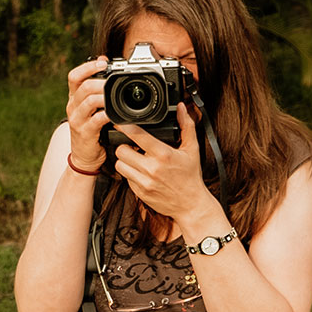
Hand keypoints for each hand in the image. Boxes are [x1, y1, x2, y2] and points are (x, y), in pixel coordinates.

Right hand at [63, 56, 110, 171]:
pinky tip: (116, 113)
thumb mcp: (91, 108)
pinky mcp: (85, 132)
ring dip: (104, 96)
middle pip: (83, 86)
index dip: (87, 67)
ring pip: (89, 101)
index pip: (74, 77)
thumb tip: (107, 65)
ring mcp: (77, 120)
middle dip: (101, 82)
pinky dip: (108, 114)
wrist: (84, 157)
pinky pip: (96, 120)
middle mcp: (72, 107)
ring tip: (115, 95)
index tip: (103, 62)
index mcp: (74, 98)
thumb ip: (97, 90)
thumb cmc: (92, 130)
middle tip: (115, 81)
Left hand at [110, 104, 217, 225]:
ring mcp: (143, 182)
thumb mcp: (192, 148)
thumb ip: (186, 125)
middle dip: (125, 146)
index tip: (119, 122)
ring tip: (137, 159)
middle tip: (134, 147)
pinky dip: (130, 173)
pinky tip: (141, 172)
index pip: (137, 136)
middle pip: (121, 150)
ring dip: (125, 160)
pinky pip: (125, 178)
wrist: (190, 204)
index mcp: (163, 155)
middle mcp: (151, 169)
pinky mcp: (138, 192)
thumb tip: (180, 107)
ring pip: (119, 164)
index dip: (125, 127)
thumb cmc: (191, 175)